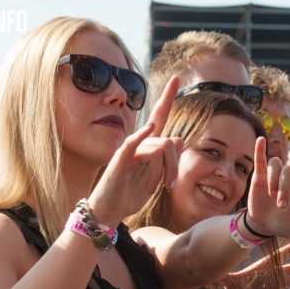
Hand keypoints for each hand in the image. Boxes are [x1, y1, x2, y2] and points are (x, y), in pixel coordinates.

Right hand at [88, 76, 182, 225]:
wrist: (110, 210)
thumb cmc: (130, 194)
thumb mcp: (155, 177)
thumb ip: (167, 159)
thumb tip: (179, 138)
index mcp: (148, 147)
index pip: (159, 117)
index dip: (167, 98)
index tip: (176, 78)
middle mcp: (139, 144)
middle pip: (168, 142)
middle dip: (174, 166)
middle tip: (171, 187)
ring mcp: (129, 150)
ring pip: (159, 148)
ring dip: (164, 172)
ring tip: (157, 190)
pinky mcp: (120, 160)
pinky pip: (133, 143)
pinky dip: (142, 135)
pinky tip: (149, 128)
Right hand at [244, 140, 289, 238]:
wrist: (266, 228)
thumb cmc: (289, 224)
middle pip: (289, 171)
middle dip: (284, 188)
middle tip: (281, 206)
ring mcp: (275, 176)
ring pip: (276, 166)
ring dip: (273, 180)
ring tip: (271, 196)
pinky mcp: (260, 177)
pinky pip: (261, 160)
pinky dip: (260, 150)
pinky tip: (261, 140)